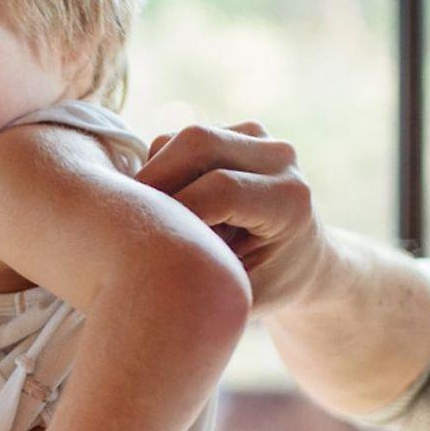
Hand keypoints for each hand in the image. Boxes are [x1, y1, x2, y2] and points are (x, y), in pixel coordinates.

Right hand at [136, 122, 329, 316]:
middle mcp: (279, 158)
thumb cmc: (268, 289)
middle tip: (127, 220)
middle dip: (153, 178)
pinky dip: (160, 170)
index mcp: (289, 200)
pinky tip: (169, 206)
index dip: (174, 212)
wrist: (303, 262)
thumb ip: (203, 279)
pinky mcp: (237, 132)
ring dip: (154, 176)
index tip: (146, 245)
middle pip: (198, 143)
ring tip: (155, 221)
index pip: (220, 190)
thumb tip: (146, 270)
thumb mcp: (241, 298)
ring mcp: (260, 138)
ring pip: (182, 138)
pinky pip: (180, 140)